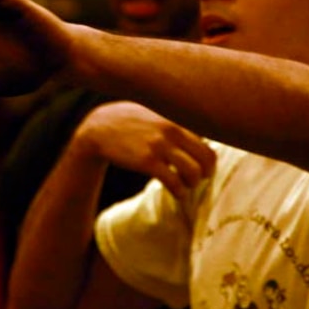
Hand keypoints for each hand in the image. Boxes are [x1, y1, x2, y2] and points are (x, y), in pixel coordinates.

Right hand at [72, 102, 215, 198]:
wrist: (99, 128)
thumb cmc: (131, 122)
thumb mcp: (156, 114)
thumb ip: (178, 123)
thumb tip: (200, 136)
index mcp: (178, 120)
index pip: (208, 145)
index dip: (209, 162)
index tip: (204, 169)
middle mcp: (172, 131)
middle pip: (206, 159)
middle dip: (205, 174)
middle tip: (197, 180)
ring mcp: (160, 146)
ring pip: (193, 172)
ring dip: (193, 184)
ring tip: (185, 187)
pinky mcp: (147, 161)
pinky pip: (174, 182)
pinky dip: (180, 192)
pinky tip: (177, 194)